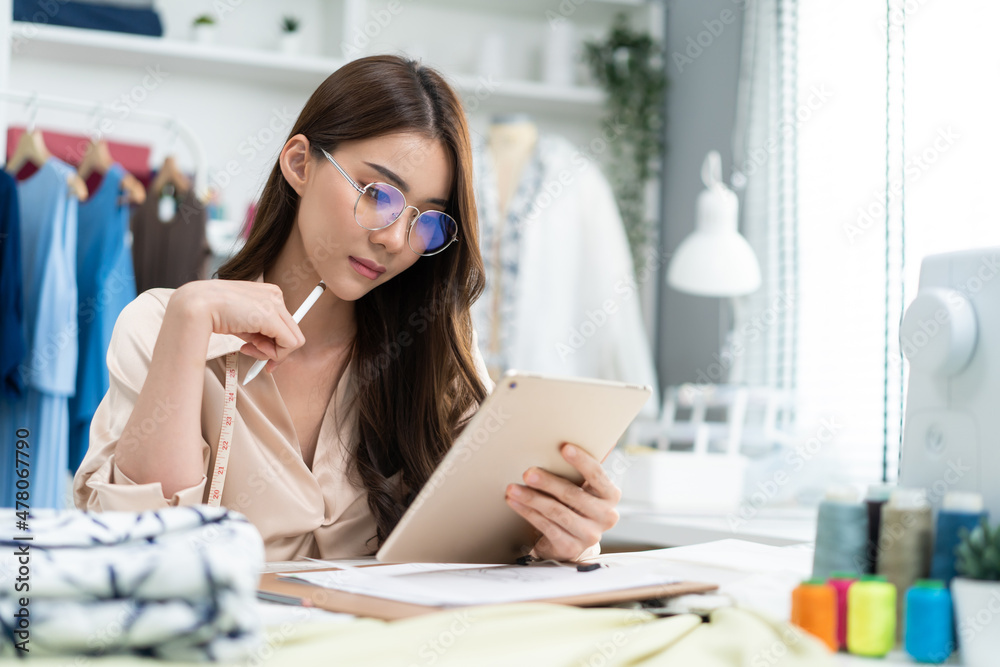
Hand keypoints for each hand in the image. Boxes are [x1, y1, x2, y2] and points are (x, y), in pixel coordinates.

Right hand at [171, 280, 305, 372]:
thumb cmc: (214, 312)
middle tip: (256, 356)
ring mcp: (275, 304)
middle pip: (290, 332)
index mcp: (268, 293)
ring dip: (270, 353)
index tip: (264, 356)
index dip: (277, 344)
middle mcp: (275, 295)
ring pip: (293, 340)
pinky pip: (289, 344)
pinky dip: (273, 354)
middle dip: (275, 350)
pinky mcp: (272, 316)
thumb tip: (272, 351)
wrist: (198, 304)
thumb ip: (259, 333)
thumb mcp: (242, 322)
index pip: (284, 324)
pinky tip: (248, 347)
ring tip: (247, 348)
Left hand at [505, 443, 621, 560]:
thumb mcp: (582, 488)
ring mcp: (589, 534)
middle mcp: (606, 516)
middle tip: (528, 473)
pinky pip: (547, 527)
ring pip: (557, 512)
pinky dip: (528, 513)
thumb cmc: (574, 505)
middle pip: (573, 495)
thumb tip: (565, 442)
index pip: (597, 475)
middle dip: (548, 482)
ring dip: (532, 499)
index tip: (564, 448)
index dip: (581, 461)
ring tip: (513, 489)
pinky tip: (516, 503)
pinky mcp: (571, 547)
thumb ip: (579, 470)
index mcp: (610, 495)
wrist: (571, 540)